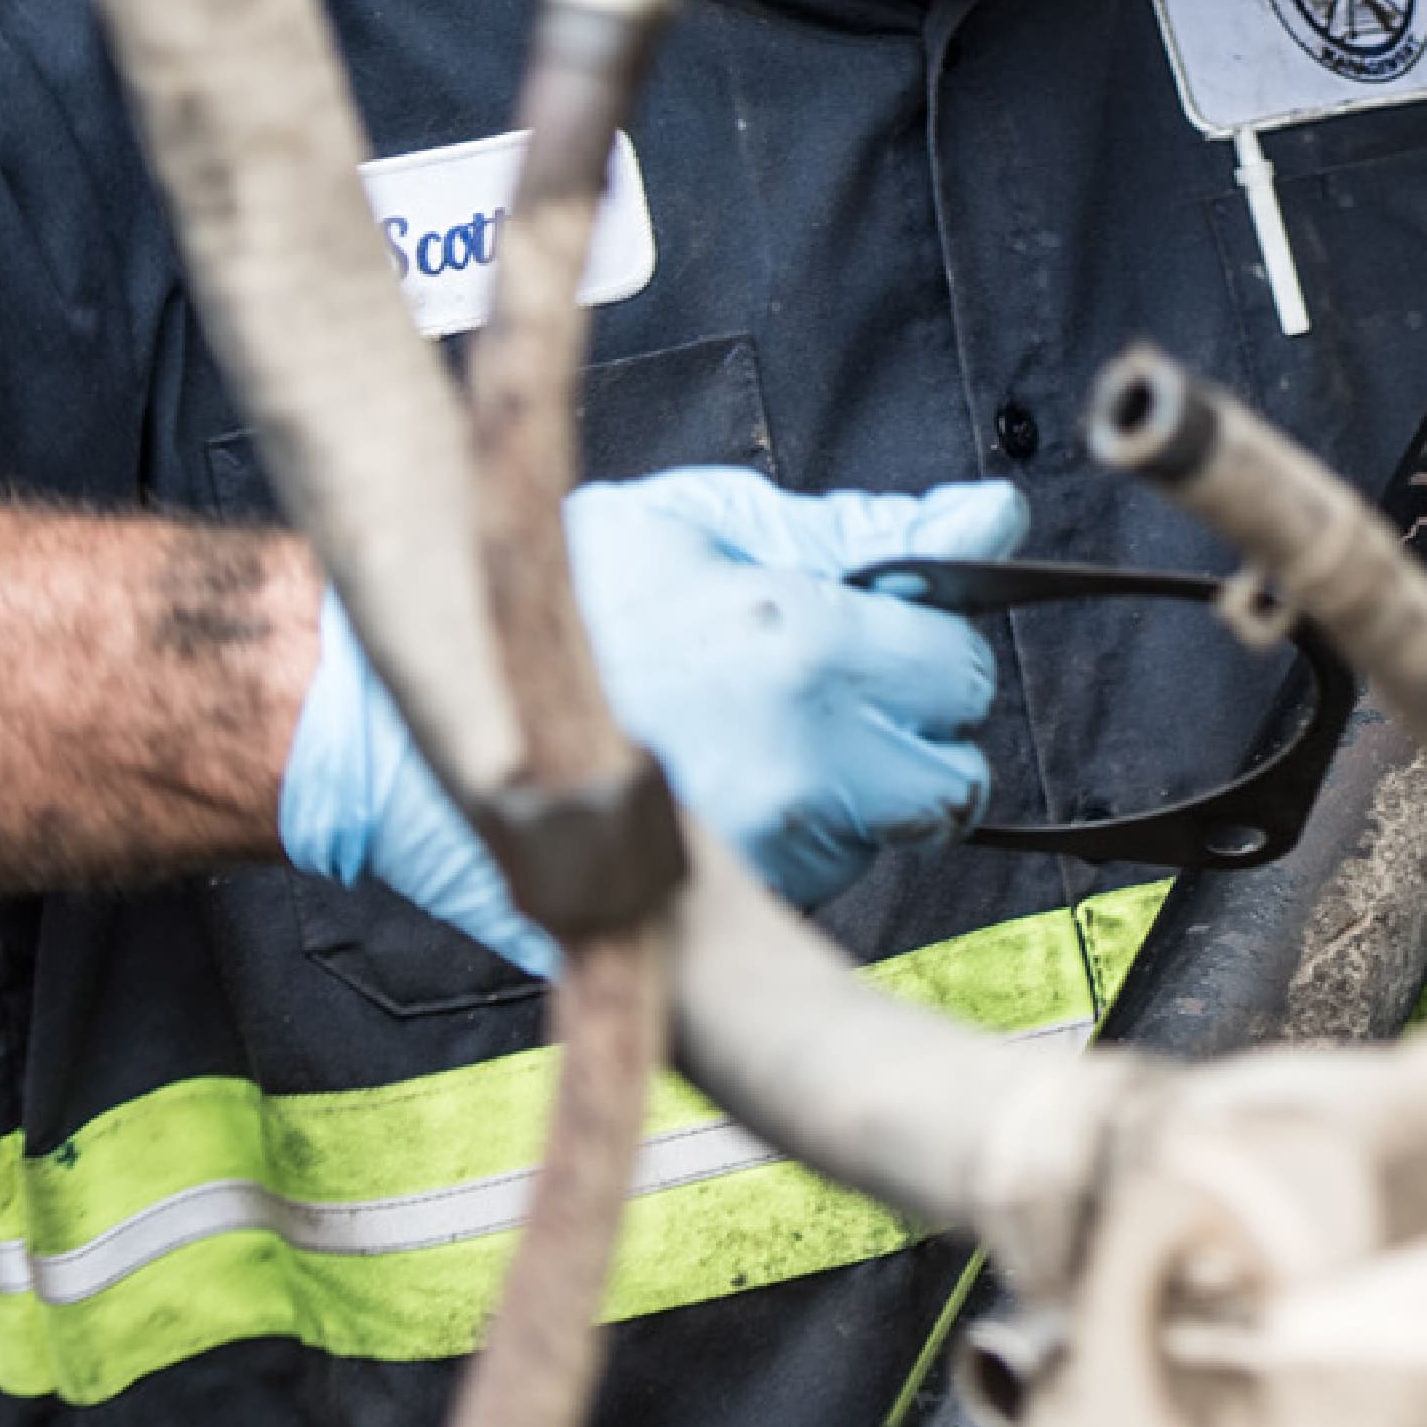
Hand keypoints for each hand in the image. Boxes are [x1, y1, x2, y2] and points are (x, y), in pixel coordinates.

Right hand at [279, 467, 1028, 970]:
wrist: (434, 704)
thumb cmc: (569, 596)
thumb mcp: (714, 522)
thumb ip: (866, 531)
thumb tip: (993, 520)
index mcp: (808, 644)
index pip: (961, 672)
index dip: (927, 656)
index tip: (882, 644)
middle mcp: (803, 755)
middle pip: (950, 774)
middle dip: (910, 737)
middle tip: (832, 702)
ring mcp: (762, 844)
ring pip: (889, 836)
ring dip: (856, 797)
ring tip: (763, 744)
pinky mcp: (723, 906)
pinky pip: (819, 882)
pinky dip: (798, 845)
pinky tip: (727, 793)